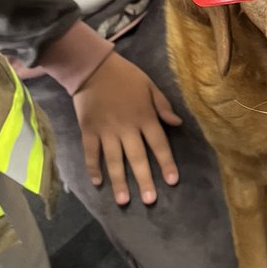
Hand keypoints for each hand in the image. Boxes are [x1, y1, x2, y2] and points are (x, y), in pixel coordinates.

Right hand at [72, 51, 181, 204]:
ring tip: (124, 200)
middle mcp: (127, 127)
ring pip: (114, 160)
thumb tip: (177, 123)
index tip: (172, 181)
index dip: (166, 163)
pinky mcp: (88, 130)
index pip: (159, 144)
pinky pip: (91, 152)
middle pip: (138, 157)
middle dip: (144, 180)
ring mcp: (106, 130)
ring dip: (119, 181)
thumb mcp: (150, 86)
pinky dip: (93, 167)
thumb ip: (163, 106)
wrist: (92, 67)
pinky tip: (97, 183)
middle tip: (150, 200)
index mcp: (145, 117)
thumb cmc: (125, 76)